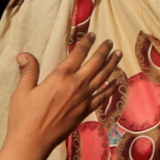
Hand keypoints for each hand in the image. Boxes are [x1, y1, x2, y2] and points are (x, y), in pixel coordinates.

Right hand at [4, 34, 116, 158]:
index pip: (78, 53)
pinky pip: (104, 96)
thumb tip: (23, 54)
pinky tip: (118, 81)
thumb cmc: (24, 118)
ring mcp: (84, 97)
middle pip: (96, 62)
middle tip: (109, 42)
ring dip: (112, 63)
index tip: (92, 35)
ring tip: (118, 54)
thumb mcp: (22, 92)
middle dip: (104, 49)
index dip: (86, 42)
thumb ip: (28, 71)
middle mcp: (76, 84)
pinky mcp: (86, 110)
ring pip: (104, 76)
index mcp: (60, 77)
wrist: (32, 142)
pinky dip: (112, 87)